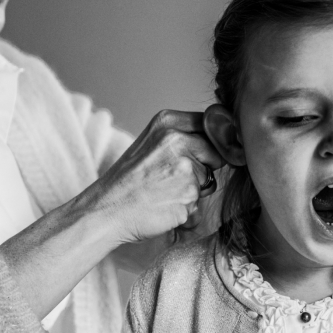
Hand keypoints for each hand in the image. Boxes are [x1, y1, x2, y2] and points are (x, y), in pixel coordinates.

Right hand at [79, 110, 223, 244]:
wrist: (106, 210)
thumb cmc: (128, 180)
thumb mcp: (151, 143)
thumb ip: (183, 136)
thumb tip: (226, 141)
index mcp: (168, 122)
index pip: (211, 125)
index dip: (212, 143)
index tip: (198, 155)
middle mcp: (177, 140)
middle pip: (217, 153)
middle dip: (204, 168)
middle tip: (171, 178)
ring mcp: (184, 167)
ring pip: (210, 180)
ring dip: (194, 190)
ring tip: (164, 192)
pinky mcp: (188, 194)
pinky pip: (200, 202)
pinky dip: (186, 208)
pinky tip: (164, 205)